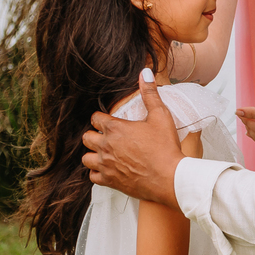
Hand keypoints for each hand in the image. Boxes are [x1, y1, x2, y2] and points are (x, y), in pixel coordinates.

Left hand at [80, 70, 183, 207]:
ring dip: (93, 154)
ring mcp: (105, 165)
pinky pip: (92, 176)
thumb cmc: (165, 147)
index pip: (95, 118)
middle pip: (87, 137)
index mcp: (115, 128)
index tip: (108, 121)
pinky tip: (108, 169)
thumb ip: (150, 94)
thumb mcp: (160, 116)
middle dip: (95, 135)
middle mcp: (105, 146)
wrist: (169, 178)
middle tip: (107, 136)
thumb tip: (145, 72)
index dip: (101, 118)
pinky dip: (97, 172)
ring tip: (105, 153)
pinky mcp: (109, 181)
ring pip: (85, 158)